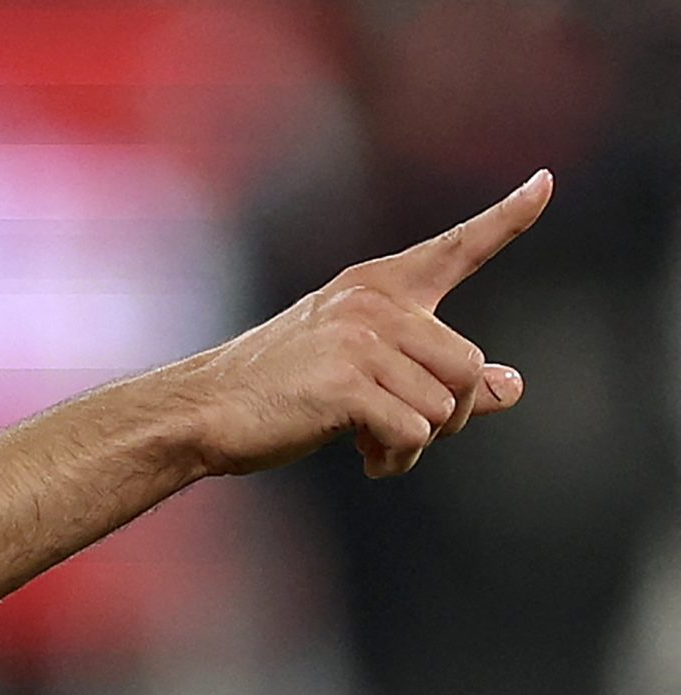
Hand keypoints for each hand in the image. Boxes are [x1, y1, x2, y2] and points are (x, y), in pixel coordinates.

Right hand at [181, 170, 551, 480]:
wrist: (202, 411)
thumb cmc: (277, 393)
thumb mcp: (364, 372)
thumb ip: (438, 375)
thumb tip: (514, 388)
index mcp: (376, 287)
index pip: (456, 248)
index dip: (508, 217)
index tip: (544, 183)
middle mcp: (374, 303)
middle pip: (469, 367)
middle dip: (451, 415)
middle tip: (406, 435)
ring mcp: (361, 340)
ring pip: (445, 406)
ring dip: (418, 443)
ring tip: (374, 446)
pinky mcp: (348, 382)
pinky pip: (414, 432)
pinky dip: (397, 458)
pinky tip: (367, 458)